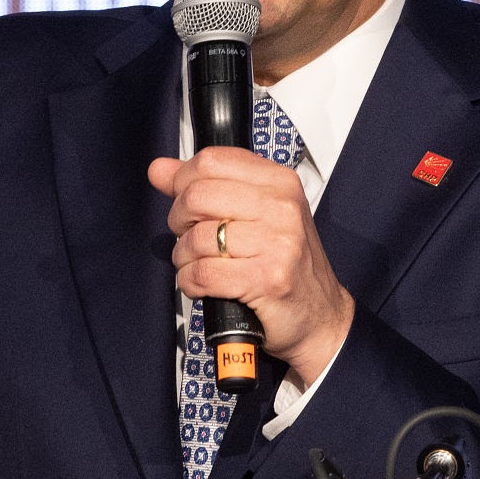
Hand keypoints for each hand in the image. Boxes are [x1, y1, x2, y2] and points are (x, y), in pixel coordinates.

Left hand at [148, 148, 354, 385]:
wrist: (320, 317)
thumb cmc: (285, 264)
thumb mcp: (253, 214)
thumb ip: (205, 186)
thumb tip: (159, 169)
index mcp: (279, 182)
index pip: (212, 161)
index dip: (183, 182)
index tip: (184, 200)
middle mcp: (282, 207)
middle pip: (198, 196)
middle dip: (179, 221)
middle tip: (189, 236)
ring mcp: (277, 243)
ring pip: (197, 238)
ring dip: (184, 257)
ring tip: (197, 264)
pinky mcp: (266, 279)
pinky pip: (202, 273)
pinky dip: (190, 282)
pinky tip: (202, 285)